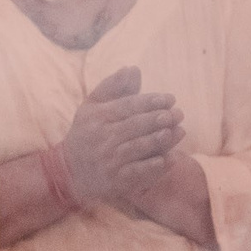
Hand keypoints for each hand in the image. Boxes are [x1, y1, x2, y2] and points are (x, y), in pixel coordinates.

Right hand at [59, 67, 183, 204]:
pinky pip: (137, 172)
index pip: (127, 105)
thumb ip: (113, 87)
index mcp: (97, 116)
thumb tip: (133, 69)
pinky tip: (170, 158)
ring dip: (160, 140)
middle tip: (177, 114)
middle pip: (135, 125)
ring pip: (138, 147)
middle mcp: (102, 138)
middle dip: (158, 118)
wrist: (71, 172)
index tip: (170, 99)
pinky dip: (154, 166)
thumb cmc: (88, 133)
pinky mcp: (116, 180)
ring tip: (178, 131)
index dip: (150, 101)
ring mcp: (109, 160)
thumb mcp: (93, 107)